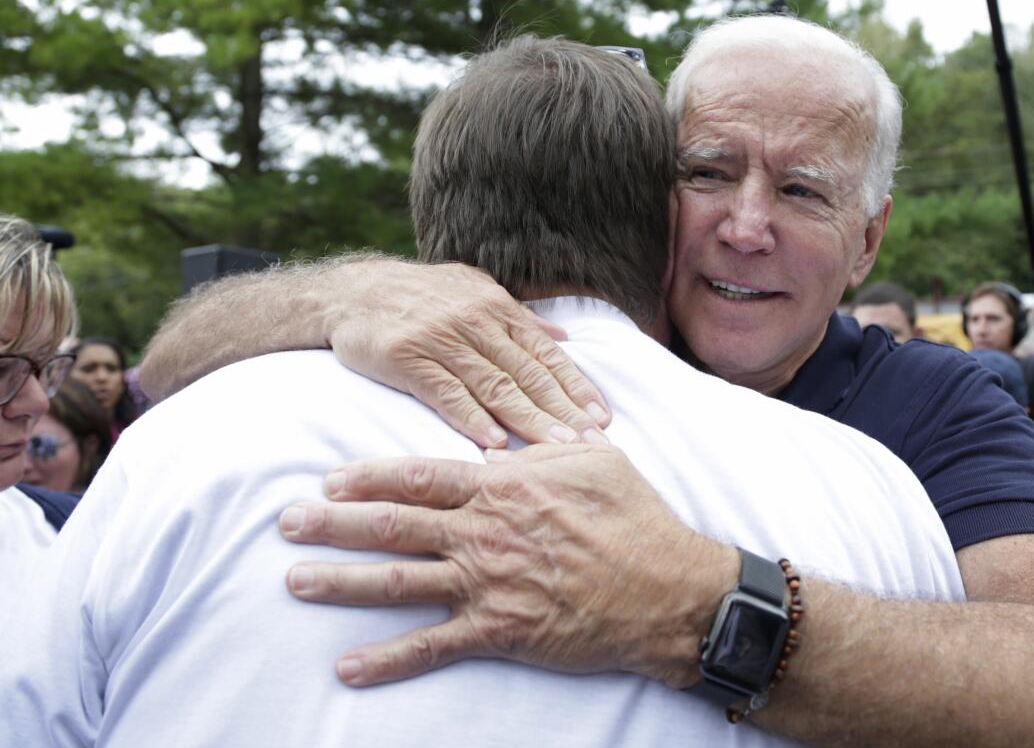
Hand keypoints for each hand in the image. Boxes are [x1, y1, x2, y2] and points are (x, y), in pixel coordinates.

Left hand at [277, 444, 736, 687]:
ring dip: (341, 582)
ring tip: (294, 581)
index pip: (420, 476)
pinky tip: (348, 667)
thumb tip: (503, 447)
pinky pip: (432, 647)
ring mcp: (487, 583)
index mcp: (502, 487)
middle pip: (393, 525)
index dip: (370, 477)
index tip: (330, 480)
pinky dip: (388, 660)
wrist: (666, 588)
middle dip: (333, 524)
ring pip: (398, 582)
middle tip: (285, 523)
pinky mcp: (499, 630)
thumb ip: (540, 450)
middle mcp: (483, 532)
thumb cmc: (634, 517)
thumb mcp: (592, 460)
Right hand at [322, 260, 609, 446]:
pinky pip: (446, 392)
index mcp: (497, 310)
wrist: (351, 290)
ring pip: (494, 385)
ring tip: (555, 448)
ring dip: (528, 419)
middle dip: (563, 410)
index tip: (602, 417)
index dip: (576, 386)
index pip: (546, 354)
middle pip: (527, 373)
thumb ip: (518, 317)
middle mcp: (476, 323)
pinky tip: (494, 441)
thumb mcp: (473, 291)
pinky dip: (471, 417)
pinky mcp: (408, 358)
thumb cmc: (419, 296)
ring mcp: (442, 340)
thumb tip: (562, 338)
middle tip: (590, 443)